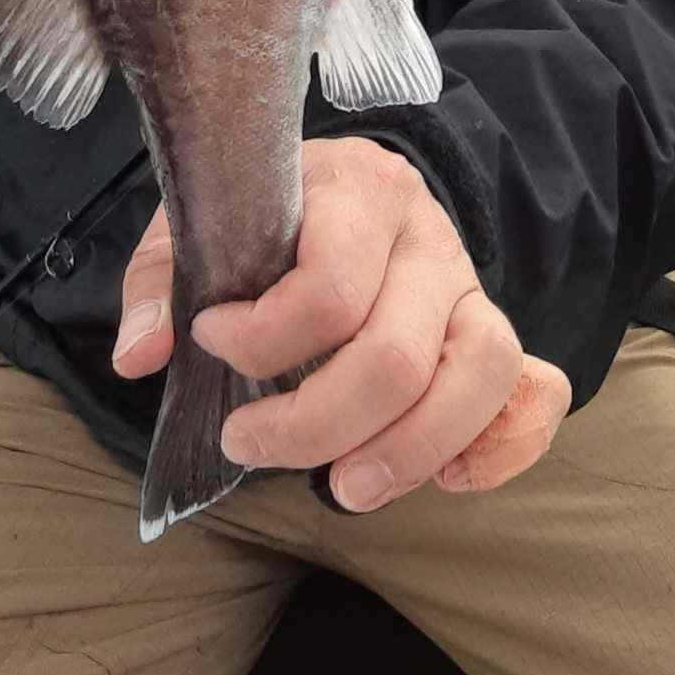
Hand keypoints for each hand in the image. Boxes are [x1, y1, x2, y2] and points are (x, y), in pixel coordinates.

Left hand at [114, 135, 573, 507]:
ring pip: (478, 376)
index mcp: (360, 189)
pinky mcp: (491, 332)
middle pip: (397, 355)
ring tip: (340, 489)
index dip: (263, 340)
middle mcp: (429, 235)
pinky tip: (447, 479)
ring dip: (408, 452)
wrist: (336, 186)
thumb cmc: (266, 215)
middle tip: (245, 442)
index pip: (330, 290)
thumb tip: (142, 355)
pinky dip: (502, 446)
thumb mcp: (203, 223)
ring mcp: (469, 286)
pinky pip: (533, 390)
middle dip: (313, 425)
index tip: (211, 341)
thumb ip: (161, 280)